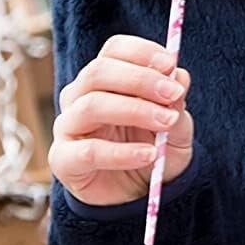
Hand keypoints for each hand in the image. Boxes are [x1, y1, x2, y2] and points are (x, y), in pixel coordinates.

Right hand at [49, 35, 193, 204]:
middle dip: (141, 79)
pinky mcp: (64, 159)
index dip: (141, 52)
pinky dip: (122, 153)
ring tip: (167, 123)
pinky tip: (149, 156)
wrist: (137, 194)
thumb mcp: (176, 126)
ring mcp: (68, 127)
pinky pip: (88, 151)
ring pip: (91, 106)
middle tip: (174, 93)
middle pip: (99, 72)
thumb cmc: (152, 150)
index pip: (114, 50)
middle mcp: (80, 97)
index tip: (170, 64)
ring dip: (135, 110)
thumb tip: (180, 75)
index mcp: (105, 80)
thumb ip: (176, 102)